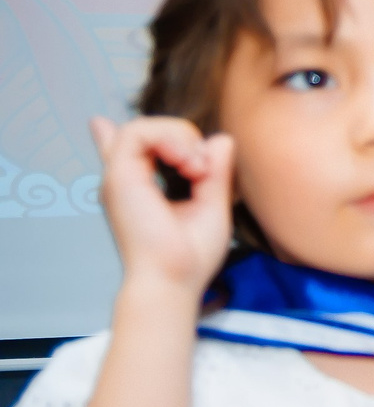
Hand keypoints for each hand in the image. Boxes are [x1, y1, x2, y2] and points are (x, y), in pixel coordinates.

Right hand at [90, 115, 234, 300]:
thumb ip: (215, 171)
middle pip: (149, 131)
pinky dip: (169, 139)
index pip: (134, 147)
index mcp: (143, 187)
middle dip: (185, 137)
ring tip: (197, 169)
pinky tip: (188, 165)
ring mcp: (120, 177)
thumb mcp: (213, 205)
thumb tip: (222, 138)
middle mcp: (128, 179)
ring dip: (179, 137)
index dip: (152, 134)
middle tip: (205, 171)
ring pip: (142, 126)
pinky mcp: (118, 176)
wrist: (173, 281)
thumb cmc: (191, 256)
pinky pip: (137, 132)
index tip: (189, 154)